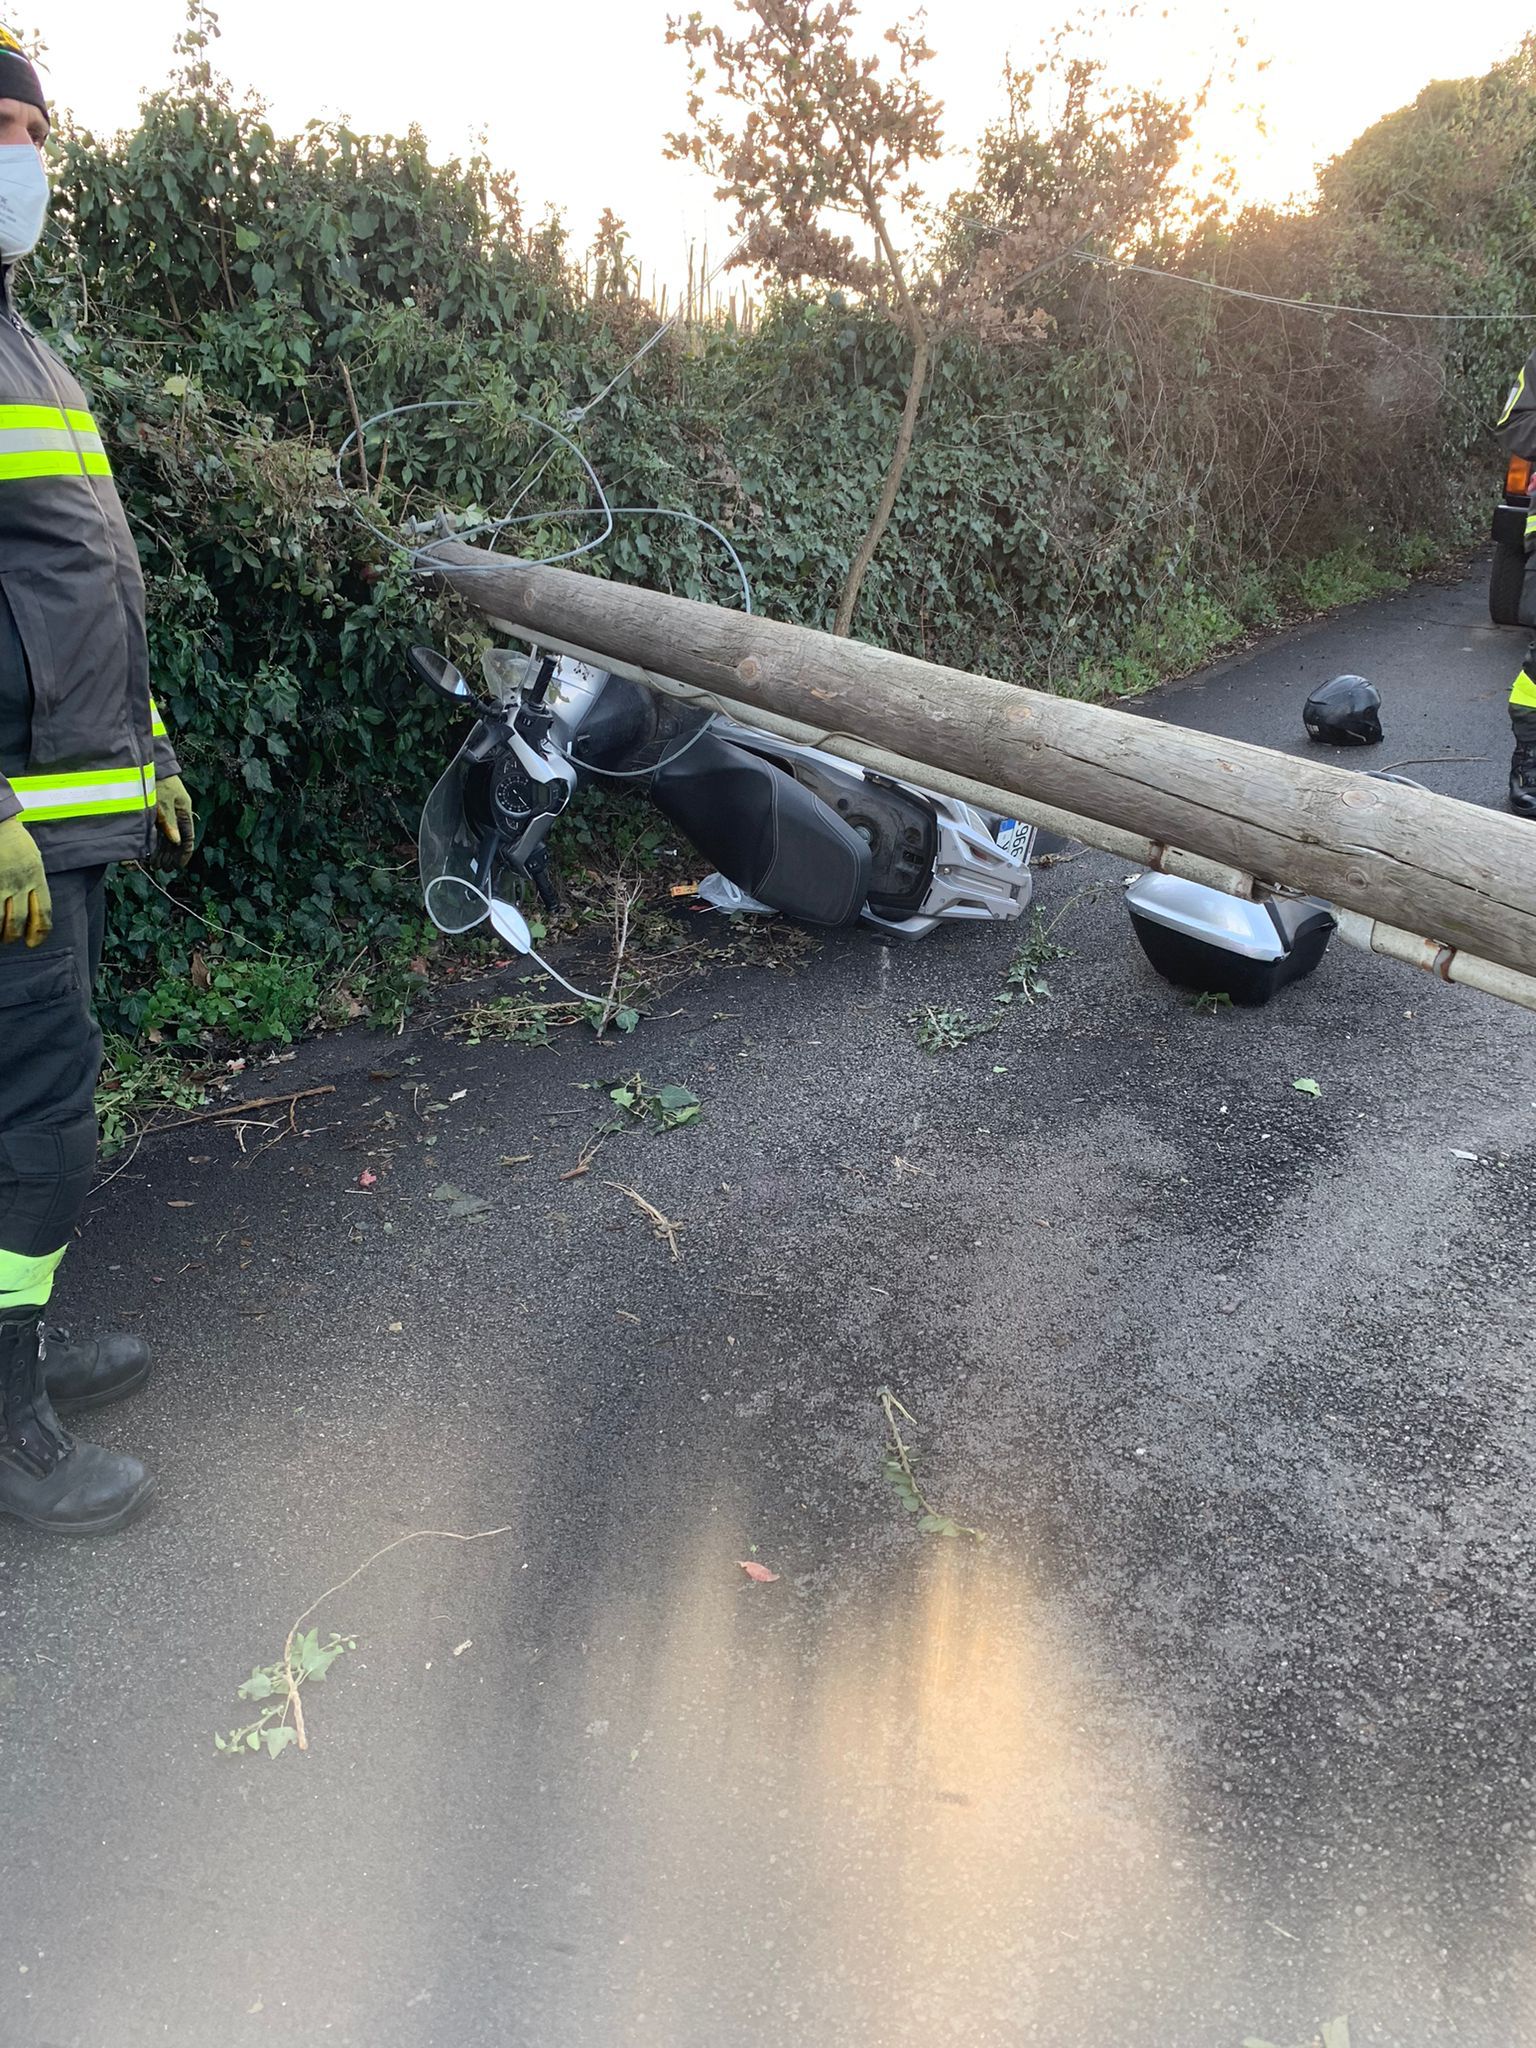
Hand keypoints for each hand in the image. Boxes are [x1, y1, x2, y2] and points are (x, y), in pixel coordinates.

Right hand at [0, 812, 50, 945]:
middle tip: (9, 940)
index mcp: (36, 878)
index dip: (40, 933)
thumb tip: (34, 904)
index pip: (44, 914)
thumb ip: (34, 882)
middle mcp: (20, 883)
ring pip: (0, 920)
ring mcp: (1, 883)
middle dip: (13, 936)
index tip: (34, 943)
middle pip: (20, 922)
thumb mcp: (32, 859)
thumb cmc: (13, 839)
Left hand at [154, 774, 195, 869]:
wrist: (148, 764)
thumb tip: (176, 840)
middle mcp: (176, 815)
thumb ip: (169, 821)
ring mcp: (165, 814)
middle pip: (175, 842)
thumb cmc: (159, 780)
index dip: (183, 854)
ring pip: (165, 838)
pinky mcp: (154, 813)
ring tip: (153, 864)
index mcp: (184, 812)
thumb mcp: (164, 801)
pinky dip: (152, 843)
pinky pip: (156, 832)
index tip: (177, 866)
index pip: (187, 838)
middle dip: (169, 856)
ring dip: (160, 852)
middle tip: (160, 868)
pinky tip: (147, 852)